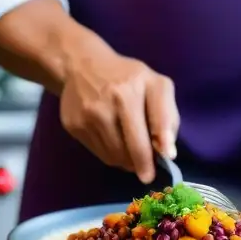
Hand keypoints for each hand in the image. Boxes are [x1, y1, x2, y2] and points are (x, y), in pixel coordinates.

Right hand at [59, 46, 178, 183]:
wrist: (82, 65)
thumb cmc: (128, 78)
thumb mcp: (156, 85)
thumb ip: (167, 116)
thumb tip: (167, 152)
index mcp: (134, 88)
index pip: (155, 123)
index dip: (162, 146)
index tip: (167, 159)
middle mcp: (110, 100)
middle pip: (132, 147)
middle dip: (143, 165)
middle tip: (147, 174)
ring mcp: (88, 114)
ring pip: (114, 156)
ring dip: (126, 161)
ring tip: (130, 153)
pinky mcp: (73, 125)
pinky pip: (98, 153)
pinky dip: (111, 154)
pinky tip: (113, 142)